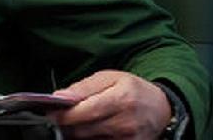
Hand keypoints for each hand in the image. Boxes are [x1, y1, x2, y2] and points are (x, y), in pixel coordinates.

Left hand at [51, 70, 170, 138]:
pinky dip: (90, 139)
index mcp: (121, 99)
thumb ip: (83, 87)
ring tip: (81, 120)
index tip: (52, 111)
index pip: (85, 111)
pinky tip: (92, 130)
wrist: (160, 109)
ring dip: (78, 132)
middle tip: (63, 115)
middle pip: (83, 130)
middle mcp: (126, 123)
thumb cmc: (132, 90)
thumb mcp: (110, 78)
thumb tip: (60, 97)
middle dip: (68, 124)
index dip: (65, 114)